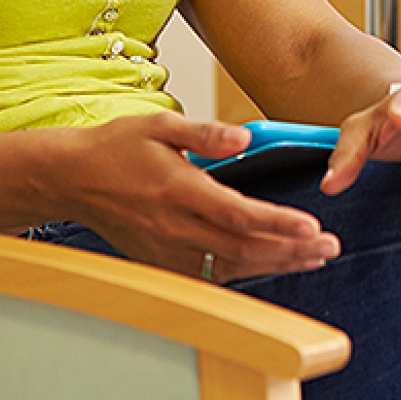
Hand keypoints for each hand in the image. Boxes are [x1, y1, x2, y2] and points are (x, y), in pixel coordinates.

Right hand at [54, 112, 340, 282]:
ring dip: (274, 265)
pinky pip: (208, 274)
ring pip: (229, 266)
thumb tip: (245, 138)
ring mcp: (166, 250)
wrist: (71, 179)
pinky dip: (243, 273)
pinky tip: (270, 266)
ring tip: (312, 259)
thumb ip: (206, 133)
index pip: (238, 214)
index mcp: (179, 190)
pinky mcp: (160, 261)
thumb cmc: (118, 147)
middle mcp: (174, 226)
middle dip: (290, 250)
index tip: (312, 227)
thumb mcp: (160, 125)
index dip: (277, 224)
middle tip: (330, 248)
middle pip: (242, 247)